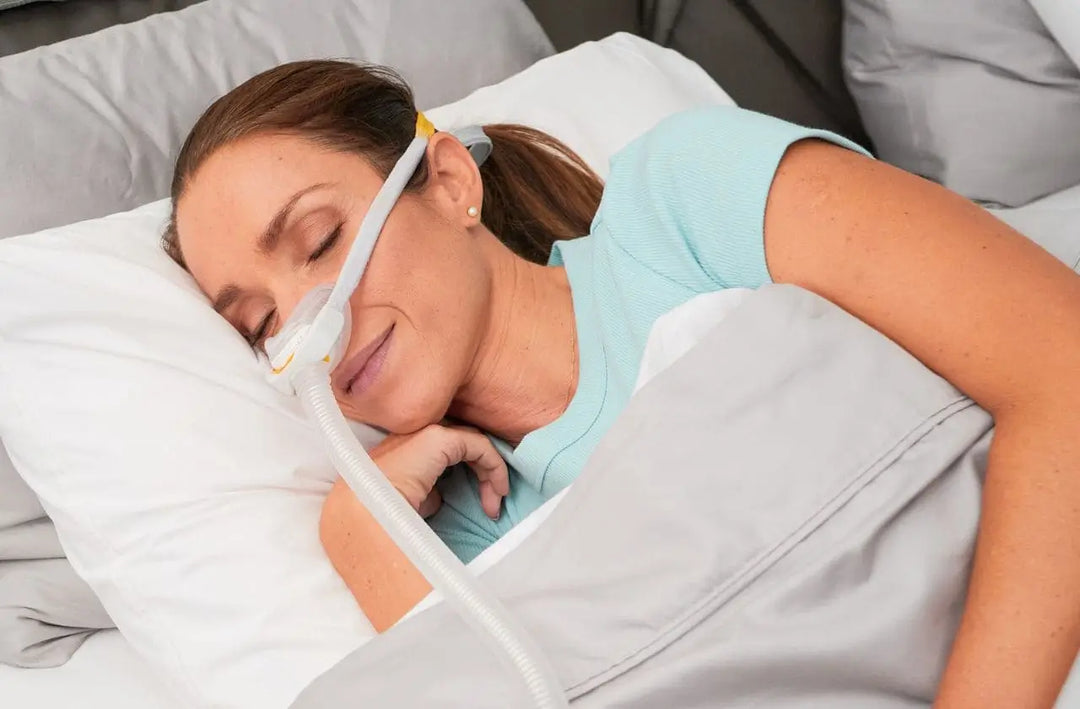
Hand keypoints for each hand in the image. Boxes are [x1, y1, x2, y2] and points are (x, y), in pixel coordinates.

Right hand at [370, 424, 508, 519]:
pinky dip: (494, 466)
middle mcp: (413, 434)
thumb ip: (425, 493)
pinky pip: (478, 445)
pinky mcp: (438, 437)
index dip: (466, 471)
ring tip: (496, 502)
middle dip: (482, 470)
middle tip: (491, 504)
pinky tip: (498, 491)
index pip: (443, 450)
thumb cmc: (381, 518)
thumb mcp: (407, 504)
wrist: (364, 516)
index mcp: (402, 449)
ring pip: (472, 442)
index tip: (478, 503)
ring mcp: (424, 431)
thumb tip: (440, 496)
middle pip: (461, 443)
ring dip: (490, 471)